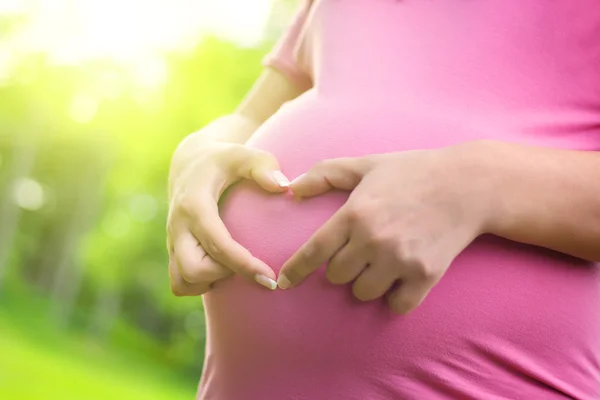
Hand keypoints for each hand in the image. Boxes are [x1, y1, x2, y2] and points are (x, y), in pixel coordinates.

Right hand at [167, 116, 290, 295]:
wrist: (190, 163)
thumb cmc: (223, 160)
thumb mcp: (242, 155)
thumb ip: (263, 166)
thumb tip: (284, 187)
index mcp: (194, 205)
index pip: (217, 244)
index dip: (244, 265)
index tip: (270, 277)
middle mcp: (177, 226)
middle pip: (193, 270)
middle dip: (223, 275)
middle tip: (248, 266)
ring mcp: (171, 241)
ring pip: (182, 283)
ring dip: (210, 283)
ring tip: (233, 268)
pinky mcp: (172, 250)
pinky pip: (180, 283)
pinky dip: (200, 285)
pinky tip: (222, 270)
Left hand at [278, 143, 493, 313]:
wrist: (467, 184)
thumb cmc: (413, 171)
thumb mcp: (367, 164)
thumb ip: (326, 173)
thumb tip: (291, 188)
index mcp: (355, 213)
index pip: (314, 251)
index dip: (295, 270)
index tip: (283, 282)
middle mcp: (373, 240)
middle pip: (337, 276)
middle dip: (342, 267)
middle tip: (359, 252)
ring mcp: (400, 260)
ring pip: (363, 292)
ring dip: (366, 283)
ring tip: (380, 264)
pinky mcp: (425, 276)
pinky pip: (396, 304)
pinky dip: (394, 297)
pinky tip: (400, 279)